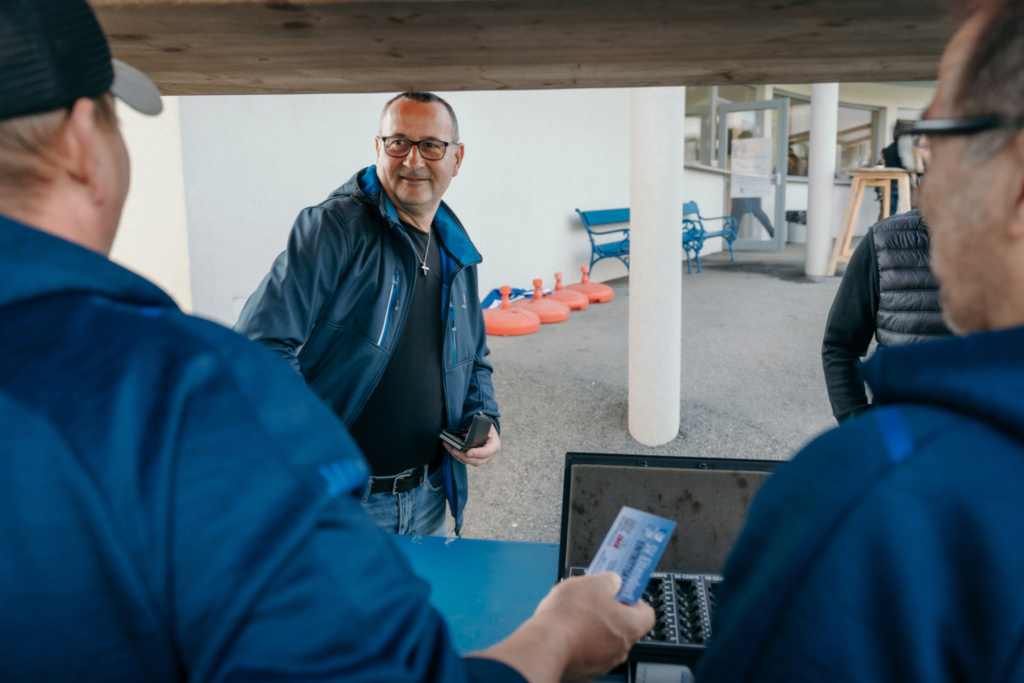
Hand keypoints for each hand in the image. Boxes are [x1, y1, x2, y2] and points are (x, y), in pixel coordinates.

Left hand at [443, 423, 499, 466]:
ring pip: (469, 462)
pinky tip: (450, 449)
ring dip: (458, 456)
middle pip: (476, 461)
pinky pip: (465, 460)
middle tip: (454, 450)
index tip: (468, 453)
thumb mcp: (486, 425)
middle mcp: (489, 455)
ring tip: (449, 448)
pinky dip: (457, 455)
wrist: (488, 431)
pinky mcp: (474, 460)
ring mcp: (482, 459)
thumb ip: (478, 428)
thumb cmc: (487, 428)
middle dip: (463, 456)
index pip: (487, 452)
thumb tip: (466, 433)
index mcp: (494, 446)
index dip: (477, 453)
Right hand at [534, 572, 653, 681]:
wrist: (544, 645)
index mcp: (630, 626)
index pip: (647, 613)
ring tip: (574, 613)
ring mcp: (603, 662)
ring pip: (604, 639)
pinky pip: (588, 651)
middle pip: (623, 626)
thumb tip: (613, 581)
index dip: (634, 600)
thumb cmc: (569, 617)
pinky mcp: (585, 670)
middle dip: (609, 611)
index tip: (621, 591)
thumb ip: (610, 580)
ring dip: (593, 627)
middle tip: (594, 598)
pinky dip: (580, 641)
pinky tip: (566, 629)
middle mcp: (621, 648)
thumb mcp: (593, 582)